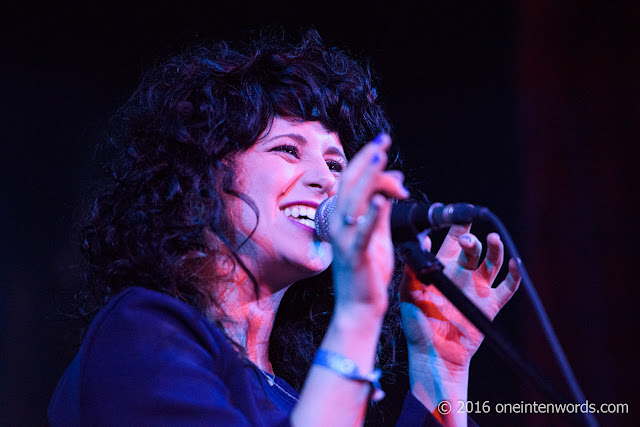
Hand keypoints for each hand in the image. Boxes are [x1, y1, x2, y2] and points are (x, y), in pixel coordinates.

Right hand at [329, 134, 408, 316]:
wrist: (359, 306)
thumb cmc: (368, 272)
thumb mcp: (377, 234)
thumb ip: (382, 209)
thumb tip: (391, 183)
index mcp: (343, 217)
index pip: (352, 181)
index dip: (367, 160)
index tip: (383, 145)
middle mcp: (338, 224)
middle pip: (350, 183)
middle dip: (366, 159)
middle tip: (383, 140)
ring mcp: (344, 238)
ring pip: (354, 200)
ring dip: (368, 176)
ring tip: (381, 157)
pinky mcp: (354, 254)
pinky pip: (362, 231)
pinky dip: (371, 214)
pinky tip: (380, 200)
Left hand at [400, 225, 520, 368]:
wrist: (433, 354)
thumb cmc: (417, 324)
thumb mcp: (408, 292)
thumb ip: (413, 267)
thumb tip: (422, 241)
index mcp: (442, 268)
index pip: (453, 240)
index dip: (458, 226)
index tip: (459, 214)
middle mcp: (462, 274)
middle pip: (474, 248)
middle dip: (472, 239)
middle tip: (467, 240)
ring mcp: (477, 288)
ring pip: (492, 261)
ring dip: (495, 249)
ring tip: (493, 239)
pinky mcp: (490, 304)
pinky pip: (507, 286)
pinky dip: (514, 274)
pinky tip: (513, 263)